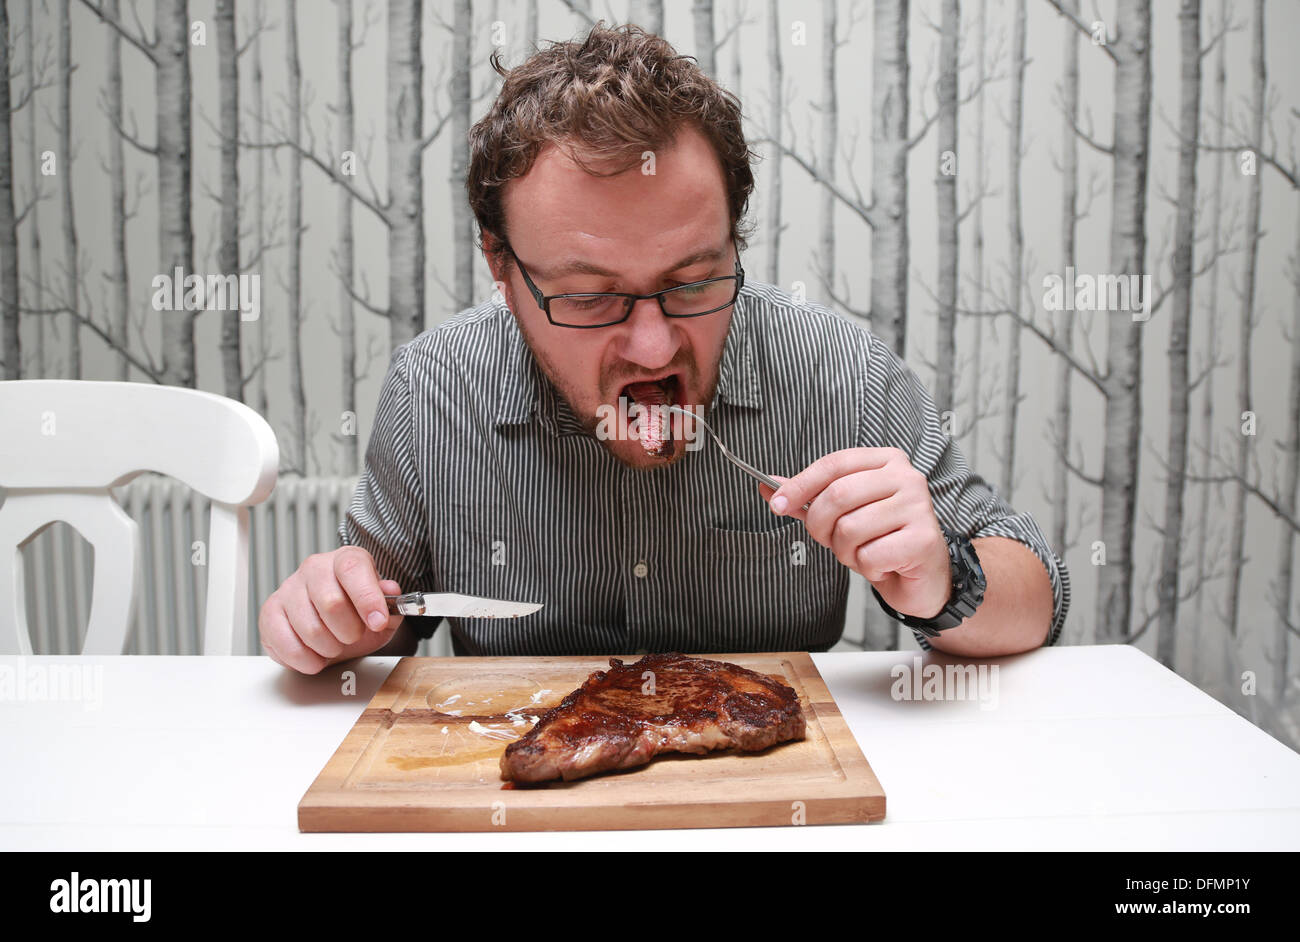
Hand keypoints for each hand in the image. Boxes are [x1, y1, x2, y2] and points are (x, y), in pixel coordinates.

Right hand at [259, 545, 404, 673]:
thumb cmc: (357, 614)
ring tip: (334, 645)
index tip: (378, 622)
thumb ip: (392, 603)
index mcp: (345, 560)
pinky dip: (306, 659)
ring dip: (329, 648)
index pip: (352, 568)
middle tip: (353, 636)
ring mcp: (289, 589)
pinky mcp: (270, 613)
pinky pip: (285, 643)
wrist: (333, 627)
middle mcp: (314, 569)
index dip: (367, 598)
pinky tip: (315, 656)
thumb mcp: (384, 611)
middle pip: (331, 603)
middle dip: (349, 631)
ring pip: (310, 628)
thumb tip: (390, 590)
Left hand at [758, 447, 951, 619]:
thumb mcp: (842, 515)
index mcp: (886, 462)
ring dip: (845, 551)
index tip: (777, 504)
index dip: (800, 484)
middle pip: (838, 495)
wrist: (921, 577)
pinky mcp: (923, 539)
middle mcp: (906, 478)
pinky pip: (869, 555)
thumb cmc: (882, 540)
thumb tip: (770, 487)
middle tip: (830, 540)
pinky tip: (881, 565)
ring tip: (862, 553)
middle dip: (820, 526)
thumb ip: (809, 499)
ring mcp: (918, 507)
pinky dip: (866, 567)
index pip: (833, 464)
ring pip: (850, 528)